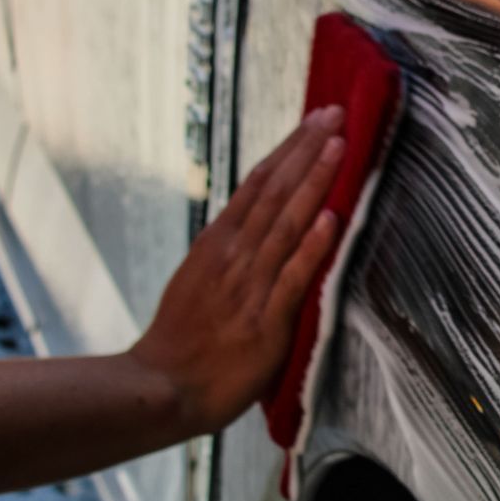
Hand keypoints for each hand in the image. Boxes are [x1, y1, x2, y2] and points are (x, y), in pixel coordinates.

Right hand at [127, 107, 346, 436]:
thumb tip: (258, 228)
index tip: (314, 121)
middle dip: (307, 149)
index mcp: (218, 244)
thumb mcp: (199, 282)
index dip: (289, 150)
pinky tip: (331, 217)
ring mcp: (248, 285)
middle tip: (335, 111)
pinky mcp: (264, 320)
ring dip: (314, 181)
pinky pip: (292, 276)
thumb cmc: (182, 342)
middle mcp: (233, 256)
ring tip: (339, 145)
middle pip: (275, 191)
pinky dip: (313, 245)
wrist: (160, 389)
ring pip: (286, 222)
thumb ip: (229, 255)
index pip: (258, 185)